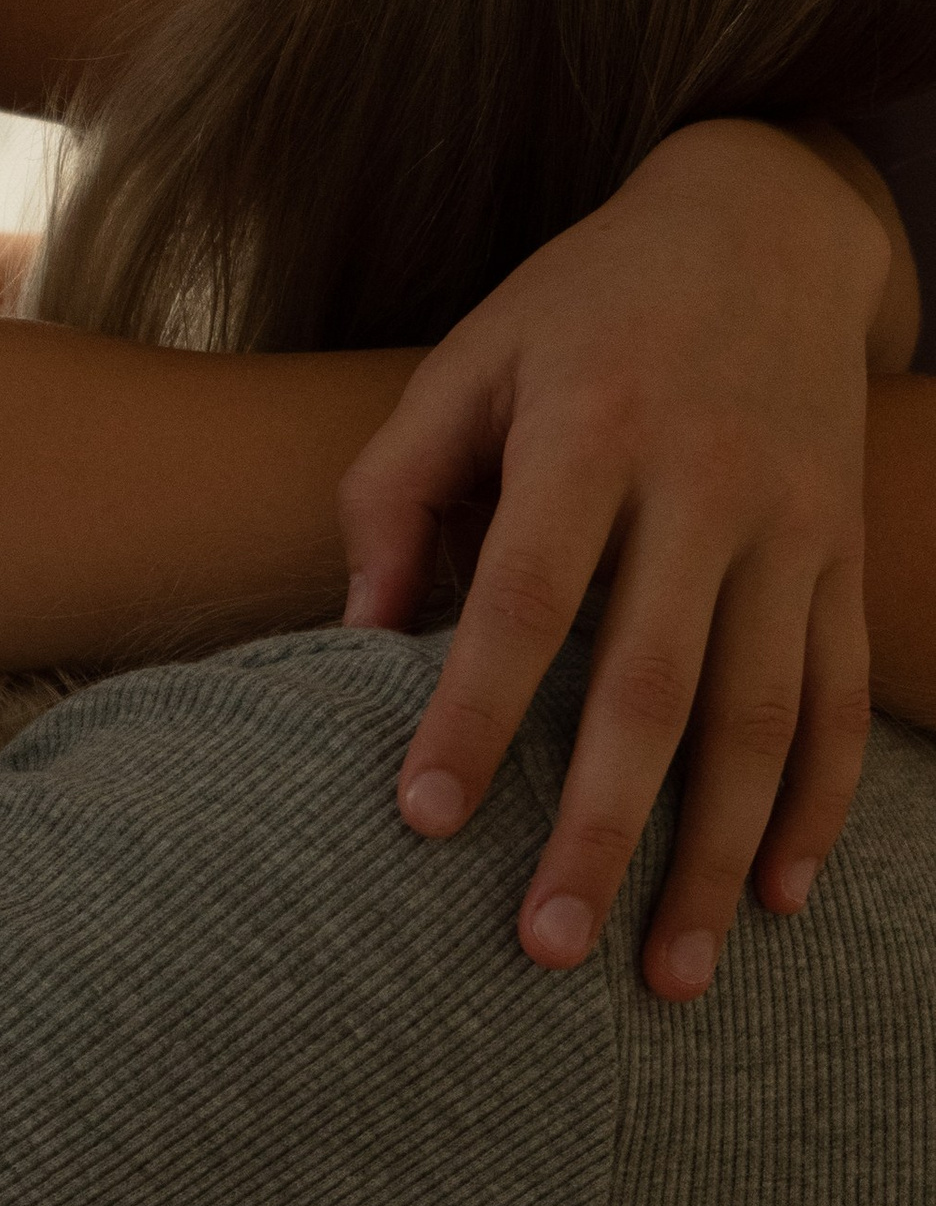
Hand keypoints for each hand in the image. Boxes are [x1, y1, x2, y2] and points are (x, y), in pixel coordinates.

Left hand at [340, 121, 888, 1000]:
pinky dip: (814, 807)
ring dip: (715, 858)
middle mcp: (708, 485)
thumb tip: (358, 640)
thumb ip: (396, 492)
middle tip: (543, 948)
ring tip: (666, 978)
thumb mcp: (468, 360)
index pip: (527, 595)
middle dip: (603, 830)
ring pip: (762, 720)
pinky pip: (838, 700)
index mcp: (594, 430)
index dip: (477, 711)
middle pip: (654, 687)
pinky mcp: (847, 556)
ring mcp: (795, 526)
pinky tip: (775, 899)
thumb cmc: (580, 308)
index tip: (423, 819)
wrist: (763, 227)